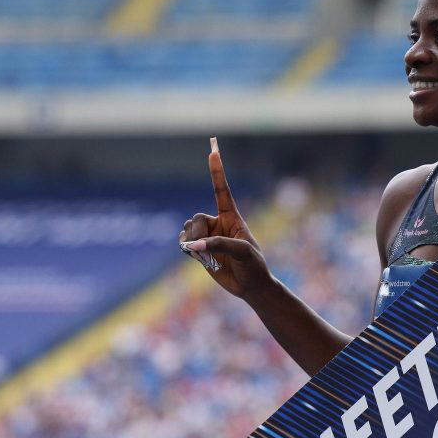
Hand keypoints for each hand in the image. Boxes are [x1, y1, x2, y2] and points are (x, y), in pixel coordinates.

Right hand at [179, 138, 271, 300]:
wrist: (251, 287)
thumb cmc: (253, 266)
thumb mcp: (243, 252)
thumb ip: (219, 244)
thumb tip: (194, 245)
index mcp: (232, 218)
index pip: (221, 190)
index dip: (217, 171)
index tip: (213, 150)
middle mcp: (218, 224)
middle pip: (196, 218)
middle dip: (198, 233)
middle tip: (206, 248)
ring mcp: (208, 237)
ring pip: (187, 230)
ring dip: (192, 242)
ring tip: (205, 256)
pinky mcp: (200, 250)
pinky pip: (184, 242)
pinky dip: (187, 248)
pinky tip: (197, 257)